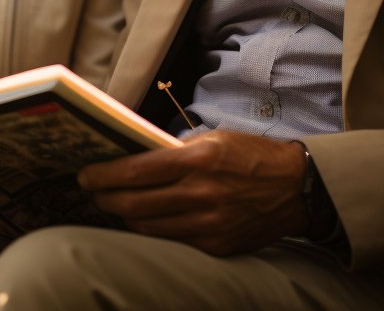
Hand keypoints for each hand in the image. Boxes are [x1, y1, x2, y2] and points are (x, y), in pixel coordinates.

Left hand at [78, 131, 306, 255]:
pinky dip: (153, 229)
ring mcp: (208, 224)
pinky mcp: (216, 245)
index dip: (103, 175)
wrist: (296, 188)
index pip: (135, 171)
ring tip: (115, 204)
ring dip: (124, 216)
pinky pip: (171, 240)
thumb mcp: (214, 139)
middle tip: (93, 191)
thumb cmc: (251, 156)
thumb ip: (175, 150)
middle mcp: (201, 194)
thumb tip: (134, 156)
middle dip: (105, 198)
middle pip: (133, 204)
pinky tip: (145, 218)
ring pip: (147, 227)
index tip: (86, 174)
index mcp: (199, 160)